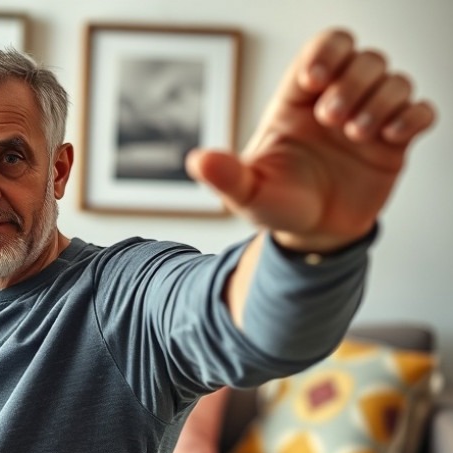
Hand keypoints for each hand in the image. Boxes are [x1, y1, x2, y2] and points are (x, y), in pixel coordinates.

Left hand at [187, 29, 435, 251]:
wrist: (312, 236)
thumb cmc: (277, 206)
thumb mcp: (247, 193)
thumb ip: (225, 176)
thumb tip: (197, 161)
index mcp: (298, 101)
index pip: (323, 49)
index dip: (326, 53)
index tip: (314, 82)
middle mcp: (336, 103)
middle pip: (363, 58)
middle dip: (353, 81)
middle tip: (332, 120)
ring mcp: (368, 119)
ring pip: (393, 79)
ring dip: (381, 101)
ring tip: (356, 136)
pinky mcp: (394, 142)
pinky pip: (420, 110)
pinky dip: (413, 116)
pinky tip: (392, 138)